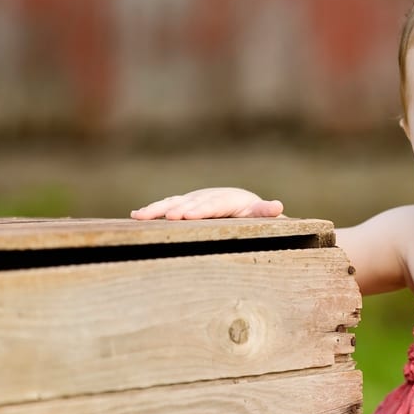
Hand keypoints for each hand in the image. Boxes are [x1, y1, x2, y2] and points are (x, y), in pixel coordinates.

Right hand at [130, 187, 283, 219]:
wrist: (241, 204)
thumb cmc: (252, 214)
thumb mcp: (260, 214)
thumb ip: (265, 212)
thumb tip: (277, 207)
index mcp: (228, 200)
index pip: (213, 205)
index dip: (201, 210)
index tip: (188, 215)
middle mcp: (208, 196)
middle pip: (191, 203)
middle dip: (180, 209)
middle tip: (169, 217)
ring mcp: (194, 199)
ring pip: (174, 203)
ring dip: (158, 209)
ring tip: (141, 216)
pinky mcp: (184, 204)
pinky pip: (167, 206)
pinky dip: (153, 210)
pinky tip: (135, 216)